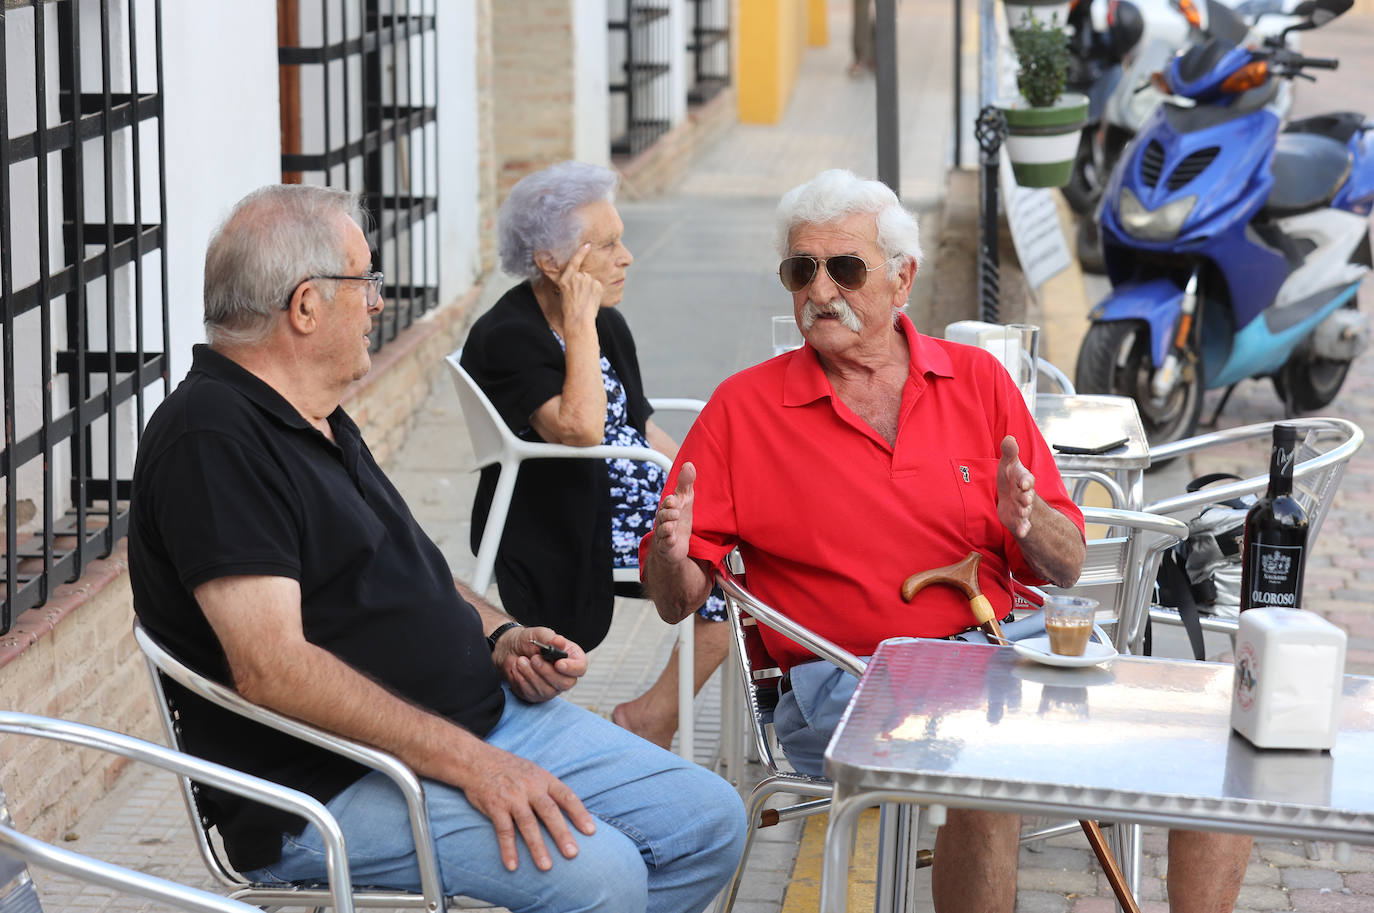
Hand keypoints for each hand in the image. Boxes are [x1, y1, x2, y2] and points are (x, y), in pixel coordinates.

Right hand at [458, 742, 596, 871]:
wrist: (476, 760)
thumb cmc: (509, 769)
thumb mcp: (533, 772)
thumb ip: (548, 790)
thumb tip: (569, 811)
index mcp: (543, 779)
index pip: (566, 796)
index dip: (580, 813)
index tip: (591, 831)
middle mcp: (530, 787)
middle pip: (549, 812)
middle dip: (562, 834)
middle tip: (572, 853)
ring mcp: (512, 797)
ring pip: (528, 824)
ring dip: (537, 847)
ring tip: (546, 866)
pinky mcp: (495, 806)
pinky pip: (504, 830)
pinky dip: (508, 849)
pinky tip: (512, 865)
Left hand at [494, 625, 586, 701]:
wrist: (510, 649)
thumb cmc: (528, 641)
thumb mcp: (539, 635)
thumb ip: (550, 639)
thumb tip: (559, 641)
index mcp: (570, 657)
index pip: (580, 668)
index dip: (572, 668)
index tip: (558, 663)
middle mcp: (564, 675)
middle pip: (566, 683)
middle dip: (547, 671)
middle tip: (534, 658)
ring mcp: (552, 687)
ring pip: (547, 690)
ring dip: (531, 674)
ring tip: (521, 660)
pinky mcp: (537, 695)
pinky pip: (533, 693)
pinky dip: (522, 680)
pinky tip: (518, 669)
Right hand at [556, 243, 602, 329]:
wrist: (579, 320)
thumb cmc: (570, 310)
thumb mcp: (565, 293)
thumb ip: (572, 283)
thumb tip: (581, 277)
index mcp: (565, 279)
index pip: (574, 261)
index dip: (581, 252)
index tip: (587, 245)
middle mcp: (576, 277)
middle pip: (584, 275)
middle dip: (585, 283)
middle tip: (581, 297)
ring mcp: (587, 280)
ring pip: (591, 281)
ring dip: (590, 288)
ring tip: (585, 300)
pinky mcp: (597, 285)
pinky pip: (598, 286)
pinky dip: (596, 292)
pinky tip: (591, 300)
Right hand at [652, 462, 695, 565]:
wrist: (675, 544)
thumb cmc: (679, 519)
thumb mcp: (684, 499)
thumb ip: (685, 483)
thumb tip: (688, 464)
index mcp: (668, 508)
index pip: (668, 503)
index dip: (671, 502)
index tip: (675, 500)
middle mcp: (663, 521)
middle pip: (662, 516)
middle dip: (668, 513)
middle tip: (675, 512)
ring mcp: (663, 534)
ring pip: (662, 530)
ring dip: (667, 526)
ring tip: (672, 524)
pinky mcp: (666, 547)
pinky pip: (665, 544)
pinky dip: (668, 541)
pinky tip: (672, 539)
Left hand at [997, 435, 1035, 538]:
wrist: (1013, 499)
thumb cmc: (1011, 479)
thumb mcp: (1008, 465)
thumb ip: (1009, 453)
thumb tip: (1009, 438)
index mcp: (1023, 480)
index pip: (1026, 479)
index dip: (1025, 480)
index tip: (1024, 483)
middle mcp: (1025, 494)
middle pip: (1027, 495)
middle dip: (1026, 497)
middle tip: (1025, 498)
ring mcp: (1023, 508)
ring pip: (1026, 510)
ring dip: (1025, 511)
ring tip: (1023, 512)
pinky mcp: (1019, 520)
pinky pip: (1023, 525)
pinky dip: (1023, 529)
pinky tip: (1022, 532)